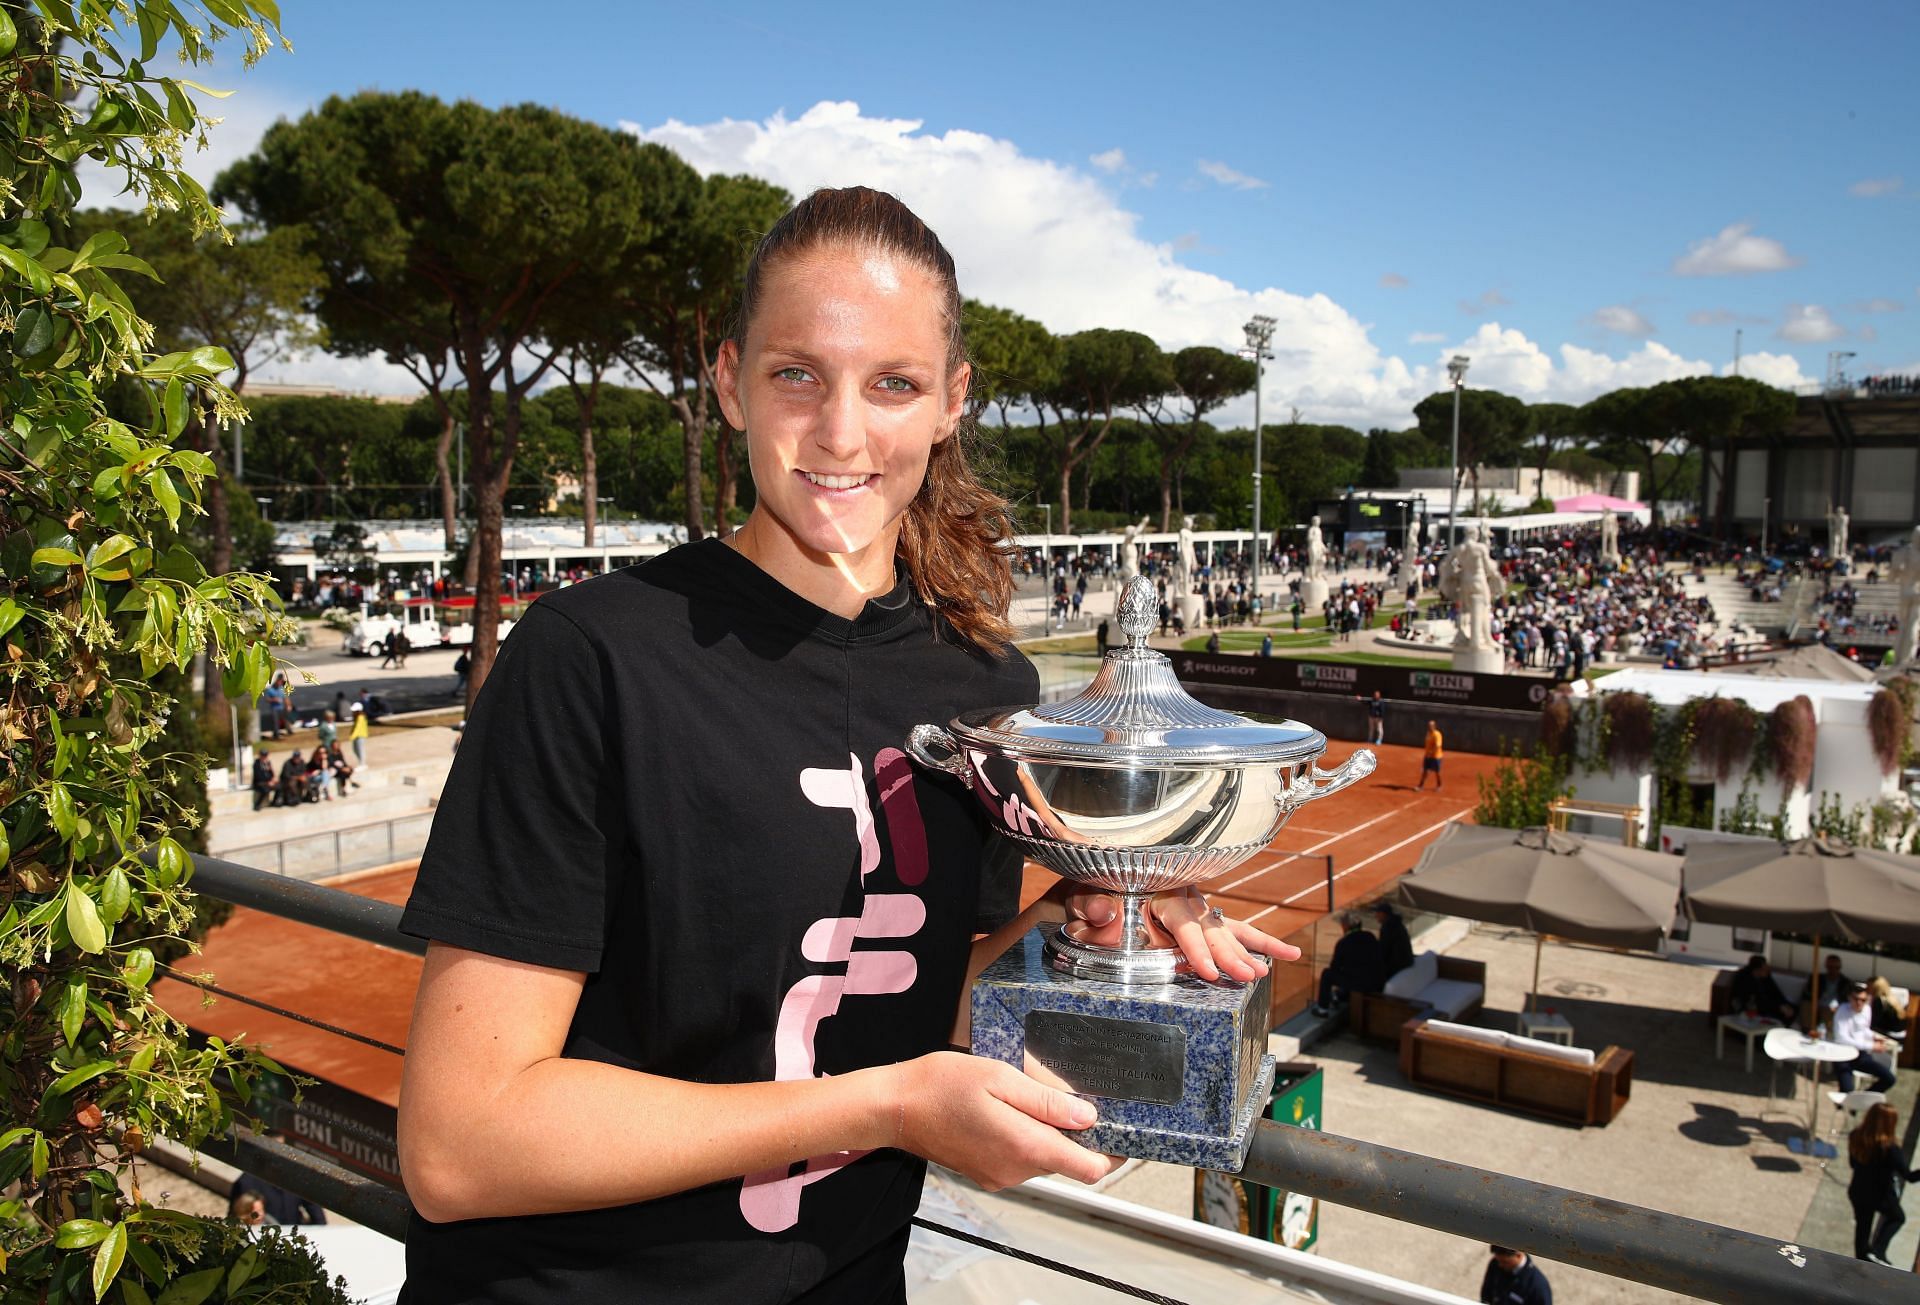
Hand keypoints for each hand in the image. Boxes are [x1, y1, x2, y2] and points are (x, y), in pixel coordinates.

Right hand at [891, 1052, 1122, 1190]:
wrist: (895, 1107)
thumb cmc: (941, 1085)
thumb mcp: (999, 1077)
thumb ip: (1046, 1101)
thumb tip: (1087, 1119)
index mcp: (1025, 1145)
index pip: (1089, 1169)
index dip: (1112, 1153)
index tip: (1123, 1131)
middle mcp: (1016, 1170)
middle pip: (1068, 1162)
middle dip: (1079, 1135)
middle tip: (1080, 1097)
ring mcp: (1000, 1175)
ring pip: (1044, 1159)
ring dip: (1050, 1134)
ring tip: (1037, 1096)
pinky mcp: (986, 1173)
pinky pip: (1021, 1160)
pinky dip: (1028, 1139)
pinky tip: (1013, 1110)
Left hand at [1062, 885, 1299, 982]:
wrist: (1088, 885)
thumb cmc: (1087, 890)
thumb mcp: (1080, 893)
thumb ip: (1090, 903)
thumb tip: (1103, 914)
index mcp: (1157, 886)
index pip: (1182, 920)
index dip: (1196, 946)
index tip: (1208, 970)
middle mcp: (1181, 894)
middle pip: (1210, 926)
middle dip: (1230, 953)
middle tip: (1248, 975)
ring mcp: (1192, 905)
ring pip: (1225, 928)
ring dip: (1246, 950)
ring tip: (1265, 970)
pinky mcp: (1198, 917)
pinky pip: (1231, 929)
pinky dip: (1257, 942)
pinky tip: (1282, 955)